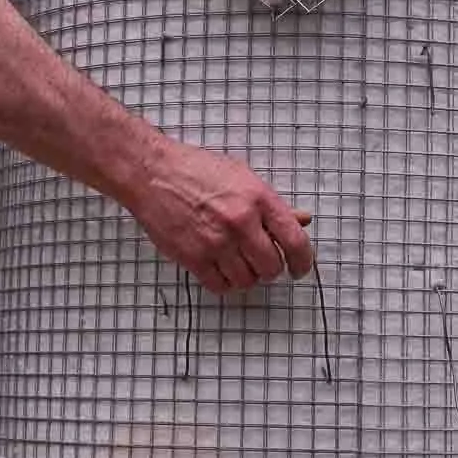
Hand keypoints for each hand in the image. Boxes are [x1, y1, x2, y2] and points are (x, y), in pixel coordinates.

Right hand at [123, 138, 315, 295]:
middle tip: (262, 263)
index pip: (295, 241)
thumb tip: (302, 220)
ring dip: (246, 277)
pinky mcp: (193, 257)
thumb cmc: (196, 170)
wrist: (153, 172)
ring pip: (246, 281)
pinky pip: (220, 286)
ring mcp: (216, 241)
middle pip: (271, 268)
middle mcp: (240, 221)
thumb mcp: (243, 177)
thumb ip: (273, 204)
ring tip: (237, 262)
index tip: (300, 269)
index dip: (303, 262)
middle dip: (270, 270)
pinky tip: (220, 269)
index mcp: (259, 198)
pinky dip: (224, 283)